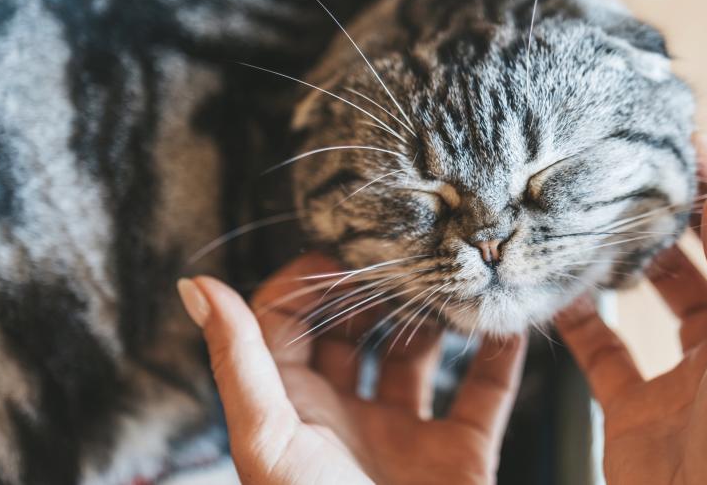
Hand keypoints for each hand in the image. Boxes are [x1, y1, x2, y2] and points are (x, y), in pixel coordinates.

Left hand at [177, 254, 526, 484]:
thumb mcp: (269, 440)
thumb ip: (239, 360)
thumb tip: (197, 286)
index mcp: (291, 411)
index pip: (286, 321)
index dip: (308, 280)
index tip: (345, 249)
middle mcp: (344, 417)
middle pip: (353, 332)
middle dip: (375, 290)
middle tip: (403, 255)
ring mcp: (403, 436)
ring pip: (417, 356)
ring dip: (434, 317)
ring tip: (451, 277)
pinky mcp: (458, 456)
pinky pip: (484, 394)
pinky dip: (501, 357)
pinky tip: (510, 320)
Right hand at [555, 133, 706, 484]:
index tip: (695, 149)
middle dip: (691, 209)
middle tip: (647, 173)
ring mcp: (692, 373)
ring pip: (667, 295)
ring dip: (641, 257)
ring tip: (610, 221)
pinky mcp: (640, 402)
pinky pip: (607, 347)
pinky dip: (585, 319)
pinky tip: (565, 293)